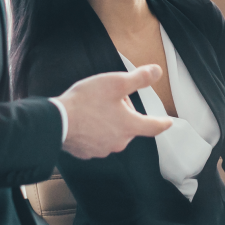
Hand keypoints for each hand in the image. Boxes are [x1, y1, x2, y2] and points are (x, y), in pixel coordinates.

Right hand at [57, 65, 171, 158]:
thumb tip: (157, 72)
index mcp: (129, 126)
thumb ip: (139, 78)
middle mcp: (118, 142)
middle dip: (125, 112)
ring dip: (109, 122)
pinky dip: (94, 131)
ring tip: (94, 108)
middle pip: (130, 126)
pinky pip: (96, 140)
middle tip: (109, 98)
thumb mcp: (115, 83)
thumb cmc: (86, 101)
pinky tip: (84, 121)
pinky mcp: (86, 152)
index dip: (162, 122)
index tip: (168, 122)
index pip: (153, 126)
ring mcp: (102, 149)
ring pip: (113, 133)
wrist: (56, 121)